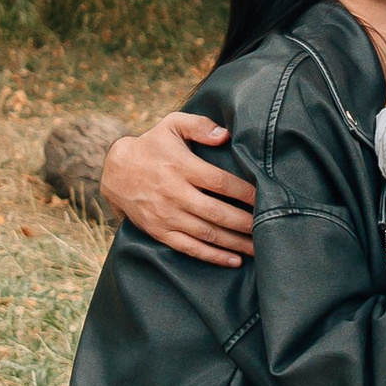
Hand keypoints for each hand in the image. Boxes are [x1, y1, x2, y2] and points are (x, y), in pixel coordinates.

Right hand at [99, 109, 257, 267]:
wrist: (115, 172)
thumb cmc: (152, 145)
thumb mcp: (171, 125)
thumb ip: (199, 125)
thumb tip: (225, 134)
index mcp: (181, 166)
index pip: (219, 182)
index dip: (244, 192)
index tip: (265, 197)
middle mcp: (174, 193)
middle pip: (216, 212)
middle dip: (246, 222)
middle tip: (270, 227)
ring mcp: (166, 215)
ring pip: (206, 233)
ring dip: (235, 243)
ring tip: (260, 248)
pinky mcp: (160, 231)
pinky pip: (189, 248)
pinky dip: (213, 256)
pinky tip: (233, 260)